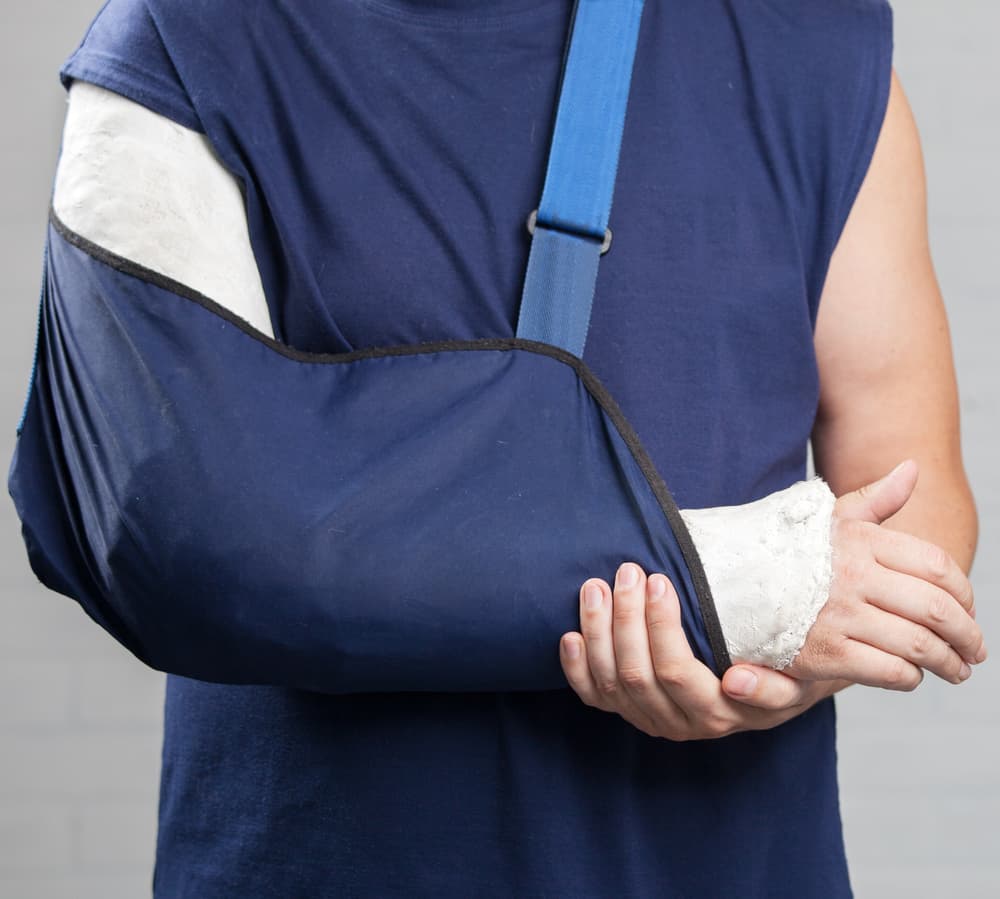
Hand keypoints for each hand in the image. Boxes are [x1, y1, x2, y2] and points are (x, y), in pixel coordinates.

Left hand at [559, 564, 848, 740]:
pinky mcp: (630, 709)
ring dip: (610, 634)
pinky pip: (596, 698)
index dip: (746, 688)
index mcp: (764, 696)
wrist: (738, 662)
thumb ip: (852, 537)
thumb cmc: (779, 623)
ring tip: (603, 583)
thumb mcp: (815, 596)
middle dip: (648, 628)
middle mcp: (713, 716)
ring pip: (628, 687)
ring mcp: (667, 717)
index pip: (749, 698)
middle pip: (670, 681)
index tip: (730, 667)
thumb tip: (905, 472)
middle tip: (640, 574)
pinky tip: (572, 632)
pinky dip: (580, 668)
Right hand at [784, 460, 985, 689]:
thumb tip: (912, 468)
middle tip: (975, 649)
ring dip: (947, 662)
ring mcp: (839, 616)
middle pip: (935, 609)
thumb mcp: (826, 519)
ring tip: (955, 669)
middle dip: (967, 635)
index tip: (969, 610)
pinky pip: (888, 670)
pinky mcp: (824, 654)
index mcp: (859, 541)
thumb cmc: (784, 552)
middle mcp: (853, 576)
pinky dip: (909, 677)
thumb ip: (875, 499)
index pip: (936, 567)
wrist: (725, 585)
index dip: (964, 593)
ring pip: (918, 644)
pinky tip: (910, 675)